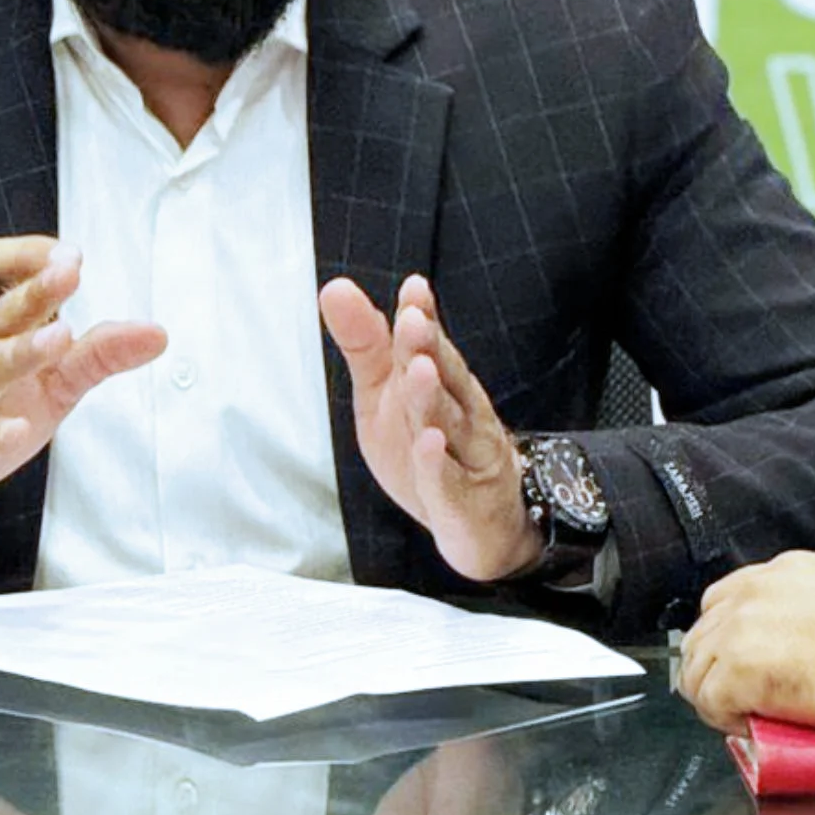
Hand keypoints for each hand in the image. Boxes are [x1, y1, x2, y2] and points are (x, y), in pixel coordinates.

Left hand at [319, 274, 536, 581]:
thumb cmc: (427, 450)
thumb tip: (335, 286)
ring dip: (434, 398)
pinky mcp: (467, 503)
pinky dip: (439, 464)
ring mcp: (471, 459)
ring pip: (452, 425)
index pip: (433, 346)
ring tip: (418, 371)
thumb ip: (366, 344)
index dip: (423, 319)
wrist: (480, 527)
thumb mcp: (385, 394)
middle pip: (448, 379)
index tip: (413, 289)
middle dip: (430, 349)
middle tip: (413, 320)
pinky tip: (429, 443)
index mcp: (442, 385)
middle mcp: (463, 415)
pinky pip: (450, 482)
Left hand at [677, 552, 814, 737]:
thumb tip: (796, 651)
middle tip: (748, 705)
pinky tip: (758, 729)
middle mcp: (756, 590)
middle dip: (718, 672)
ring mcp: (743, 626)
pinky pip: (709, 701)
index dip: (729, 644)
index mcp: (784, 572)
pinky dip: (727, 721)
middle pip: (701, 636)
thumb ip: (810, 615)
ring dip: (720, 698)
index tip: (747, 672)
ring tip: (756, 720)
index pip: (723, 603)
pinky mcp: (742, 667)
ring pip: (697, 670)